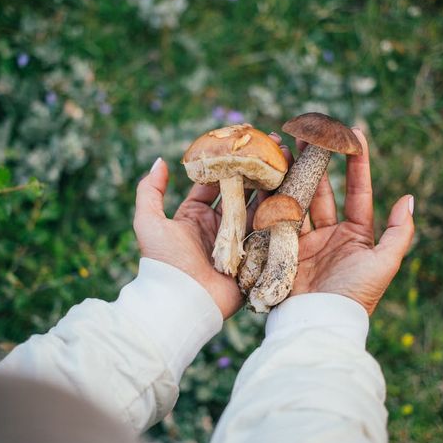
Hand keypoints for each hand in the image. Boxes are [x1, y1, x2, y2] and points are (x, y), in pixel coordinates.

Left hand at [133, 136, 290, 319]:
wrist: (181, 301)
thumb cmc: (163, 262)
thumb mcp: (148, 222)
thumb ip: (149, 191)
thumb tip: (161, 160)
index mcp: (195, 217)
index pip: (214, 183)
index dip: (228, 162)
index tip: (243, 141)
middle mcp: (218, 227)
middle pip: (241, 192)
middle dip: (257, 169)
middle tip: (274, 146)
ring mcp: (238, 242)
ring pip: (258, 208)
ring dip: (273, 185)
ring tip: (289, 161)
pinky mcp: (253, 258)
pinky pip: (269, 232)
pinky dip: (280, 214)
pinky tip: (294, 192)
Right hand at [290, 129, 414, 314]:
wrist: (318, 322)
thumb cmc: (355, 294)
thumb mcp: (384, 263)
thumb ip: (399, 232)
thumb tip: (409, 199)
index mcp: (355, 234)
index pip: (358, 192)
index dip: (357, 163)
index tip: (355, 134)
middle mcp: (329, 234)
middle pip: (323, 189)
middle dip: (316, 160)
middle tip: (308, 132)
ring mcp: (304, 239)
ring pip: (298, 198)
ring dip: (291, 172)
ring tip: (283, 144)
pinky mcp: (281, 247)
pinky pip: (277, 216)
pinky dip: (272, 195)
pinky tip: (267, 173)